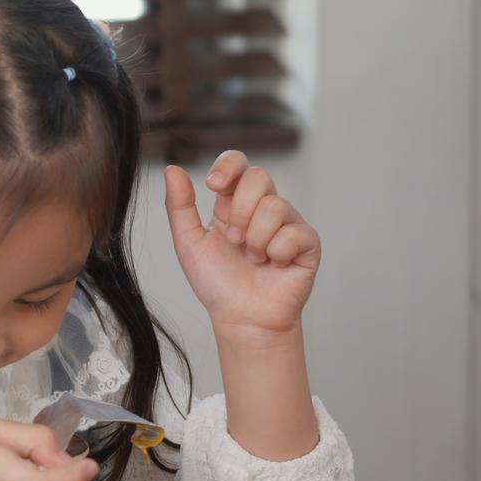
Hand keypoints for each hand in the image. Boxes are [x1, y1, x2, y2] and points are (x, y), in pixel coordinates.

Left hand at [163, 150, 321, 335]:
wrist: (241, 317)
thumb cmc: (217, 283)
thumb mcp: (188, 242)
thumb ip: (179, 206)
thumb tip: (172, 169)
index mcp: (233, 204)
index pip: (238, 164)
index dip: (228, 165)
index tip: (213, 185)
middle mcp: (262, 208)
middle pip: (259, 176)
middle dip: (240, 210)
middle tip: (233, 240)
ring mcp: (287, 223)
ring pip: (275, 206)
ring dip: (256, 239)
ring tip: (252, 259)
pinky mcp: (307, 242)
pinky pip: (295, 232)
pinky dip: (276, 253)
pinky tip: (273, 266)